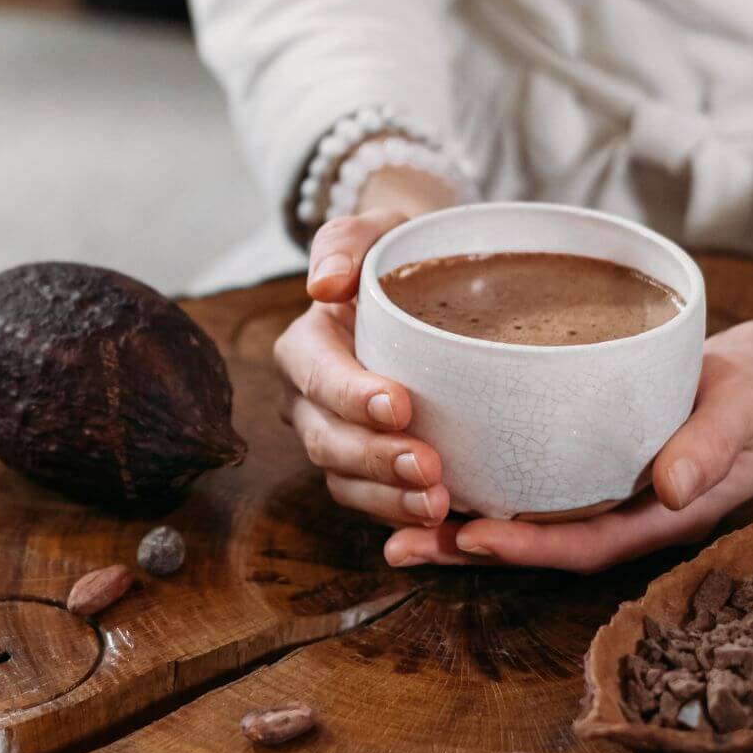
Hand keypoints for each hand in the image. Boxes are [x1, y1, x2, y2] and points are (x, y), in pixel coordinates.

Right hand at [273, 165, 460, 527]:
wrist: (427, 287)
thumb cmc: (399, 257)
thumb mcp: (375, 231)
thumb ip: (346, 243)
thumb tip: (324, 284)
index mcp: (307, 348)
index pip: (318, 376)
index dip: (351, 396)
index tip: (399, 405)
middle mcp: (312, 402)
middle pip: (327, 441)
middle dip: (375, 460)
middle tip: (429, 468)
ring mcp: (338, 440)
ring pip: (346, 482)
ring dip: (389, 499)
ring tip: (439, 504)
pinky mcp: (369, 470)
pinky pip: (375, 502)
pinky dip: (403, 515)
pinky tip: (445, 521)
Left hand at [382, 226, 752, 571]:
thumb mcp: (748, 405)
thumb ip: (713, 444)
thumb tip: (671, 489)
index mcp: (666, 512)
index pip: (588, 543)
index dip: (530, 547)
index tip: (472, 536)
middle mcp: (629, 510)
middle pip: (543, 543)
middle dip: (472, 549)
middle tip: (401, 545)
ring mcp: (612, 488)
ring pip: (531, 517)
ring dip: (465, 524)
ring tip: (396, 524)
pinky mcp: (596, 458)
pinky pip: (537, 482)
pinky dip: (490, 482)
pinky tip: (440, 469)